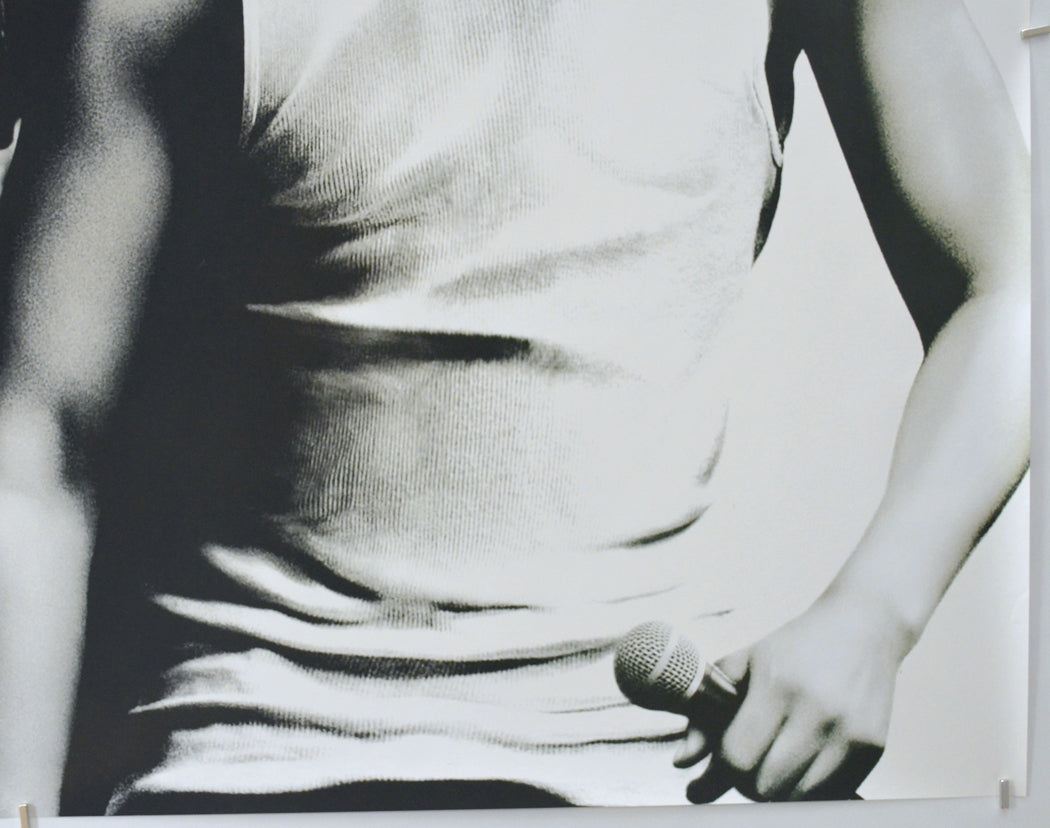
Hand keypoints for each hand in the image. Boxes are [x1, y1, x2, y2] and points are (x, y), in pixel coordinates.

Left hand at [674, 590, 913, 801]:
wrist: (864, 627)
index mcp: (777, 685)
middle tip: (747, 765)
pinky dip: (810, 789)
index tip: (719, 764)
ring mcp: (850, 733)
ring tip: (775, 763)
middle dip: (746, 783)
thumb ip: (704, 713)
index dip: (722, 768)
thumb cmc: (794, 648)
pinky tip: (804, 763)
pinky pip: (832, 795)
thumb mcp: (742, 665)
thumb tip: (681, 762)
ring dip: (779, 791)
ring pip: (798, 799)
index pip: (737, 758)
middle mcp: (818, 711)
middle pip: (765, 787)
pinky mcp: (874, 748)